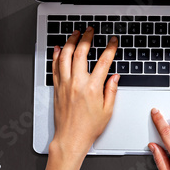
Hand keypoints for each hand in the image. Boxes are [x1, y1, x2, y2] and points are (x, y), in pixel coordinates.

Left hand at [41, 27, 118, 169]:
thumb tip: (114, 76)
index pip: (104, 61)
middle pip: (82, 53)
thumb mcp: (107, 110)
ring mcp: (65, 84)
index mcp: (92, 88)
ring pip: (66, 57)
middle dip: (87, 38)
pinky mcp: (57, 88)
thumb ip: (111, 90)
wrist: (70, 138)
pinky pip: (55, 67)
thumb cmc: (88, 127)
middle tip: (91, 31)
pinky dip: (57, 55)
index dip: (110, 48)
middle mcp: (77, 83)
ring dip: (71, 42)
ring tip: (75, 33)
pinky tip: (59, 48)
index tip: (112, 41)